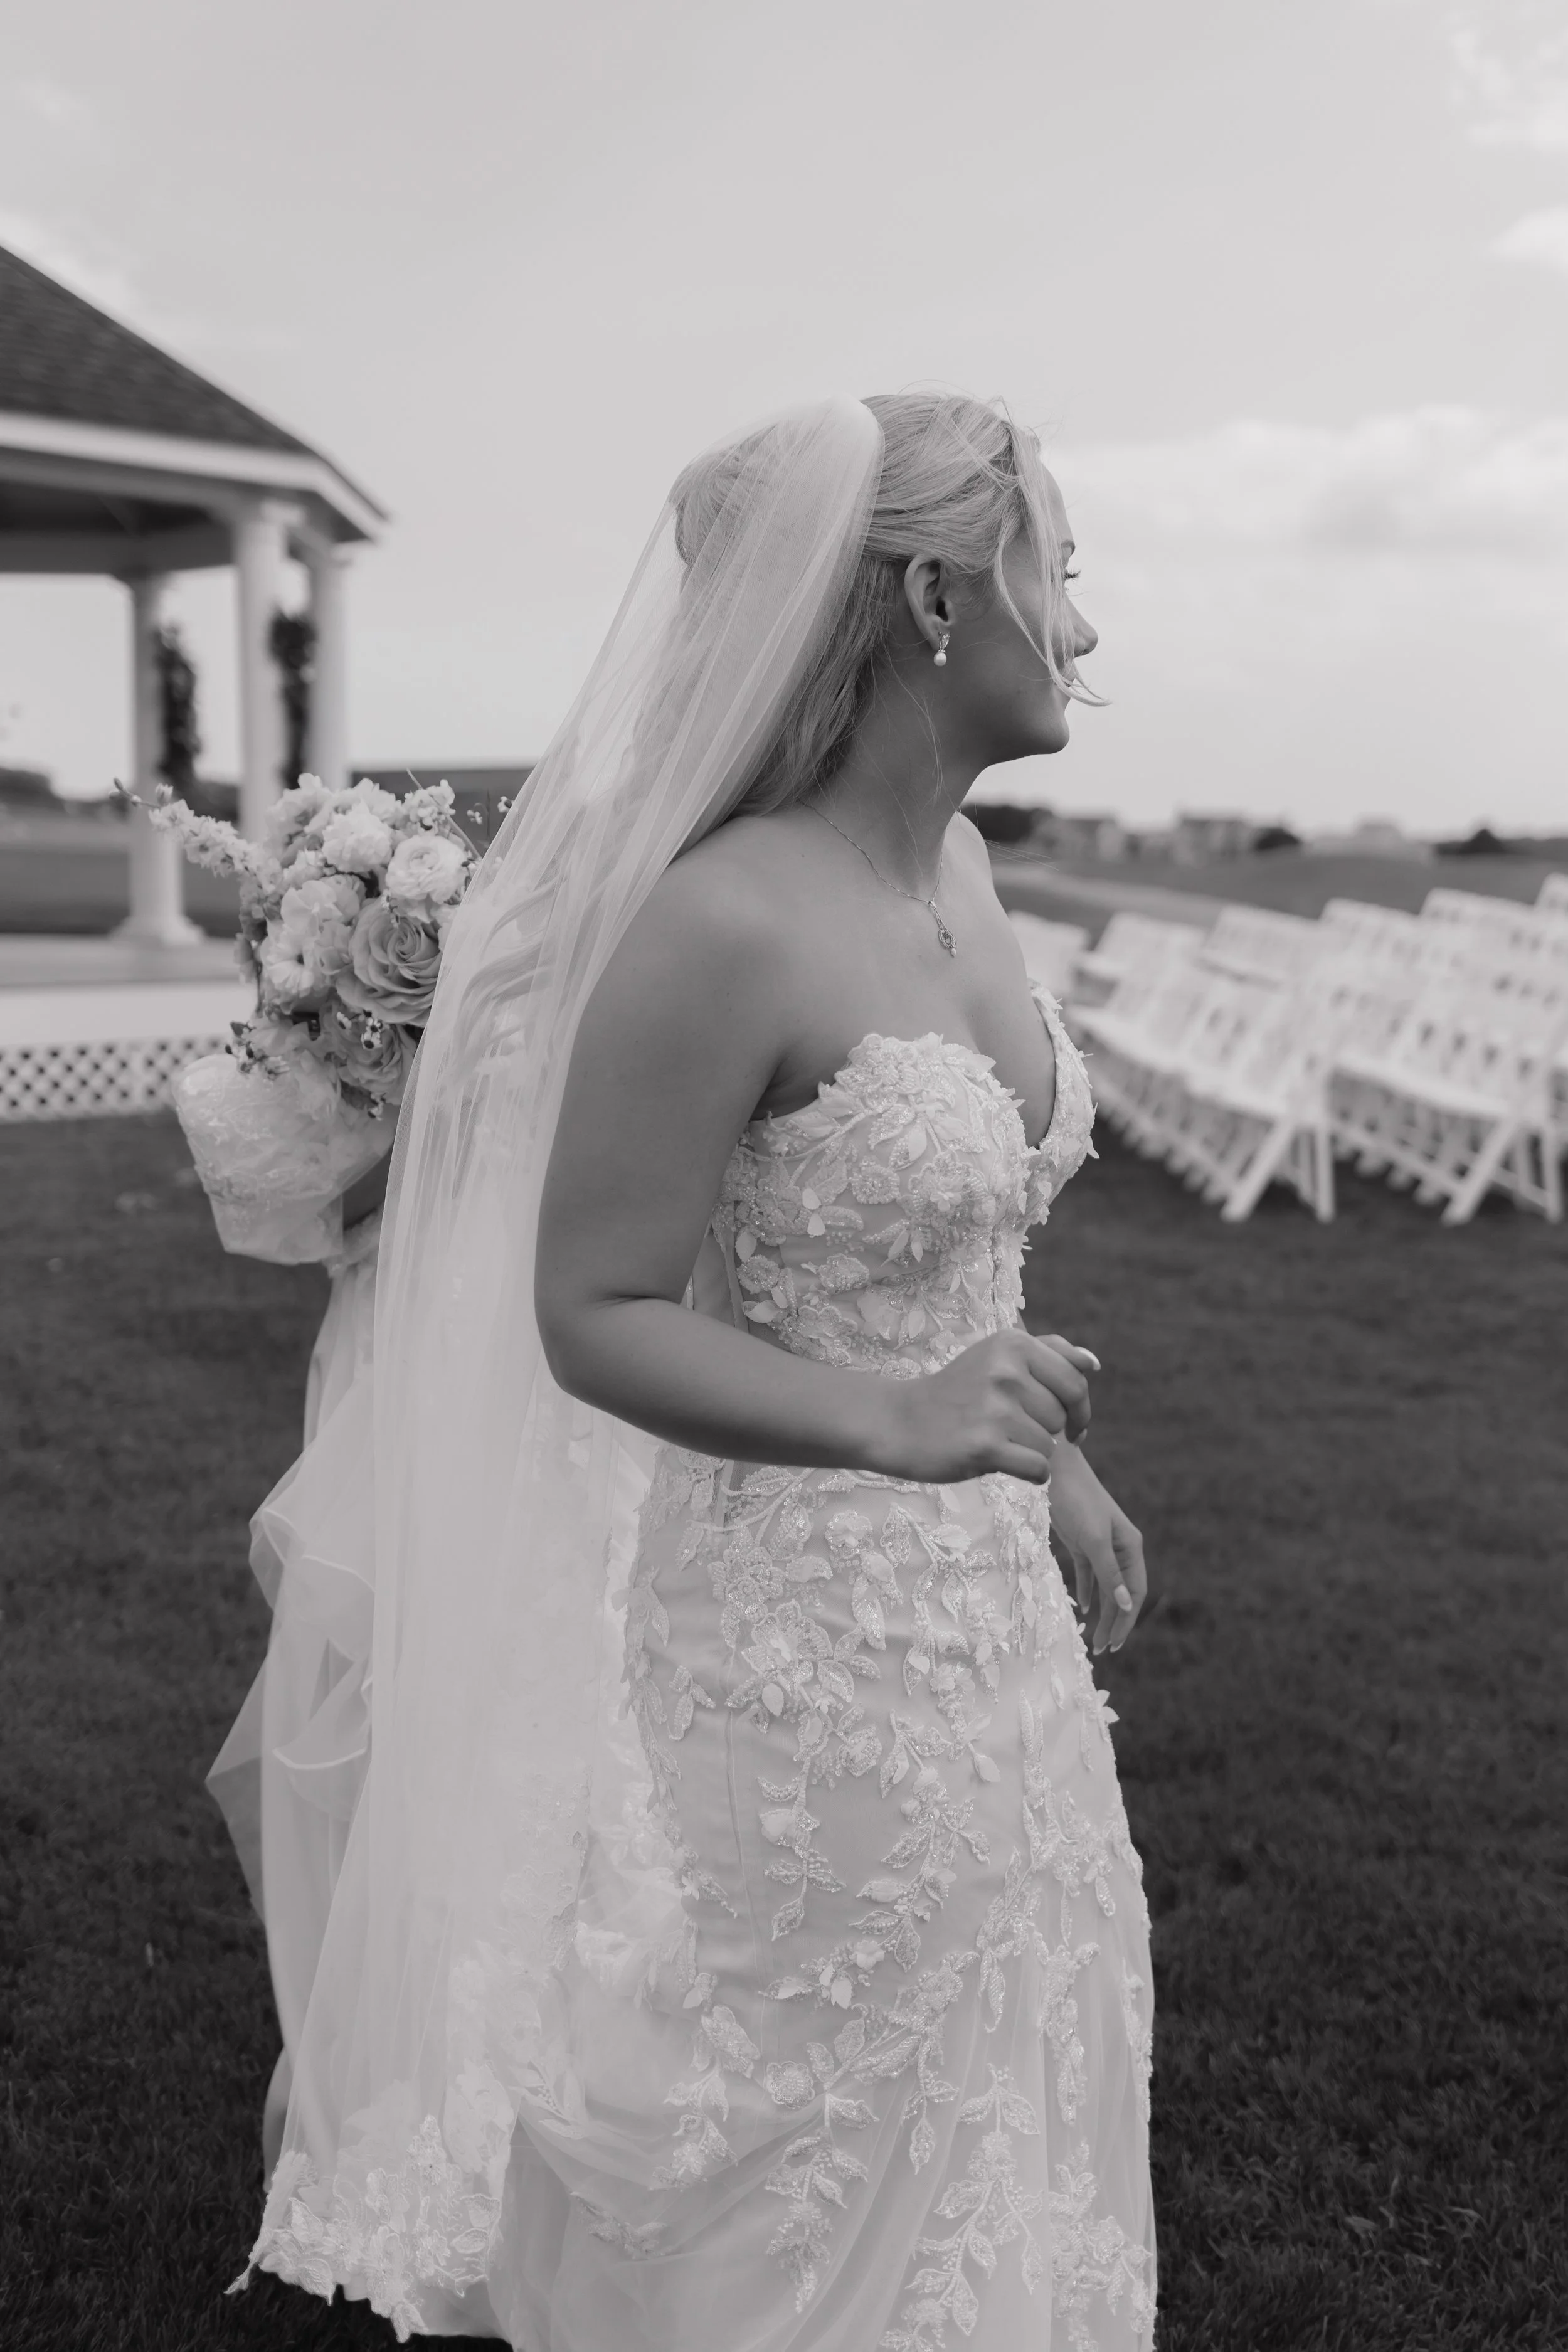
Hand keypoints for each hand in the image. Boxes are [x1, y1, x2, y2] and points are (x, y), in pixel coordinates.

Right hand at [872, 1329, 1096, 1484]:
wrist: (899, 1421)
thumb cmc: (957, 1391)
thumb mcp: (997, 1356)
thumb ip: (1049, 1353)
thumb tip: (1093, 1363)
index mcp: (1013, 1344)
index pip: (1076, 1382)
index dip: (1080, 1409)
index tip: (1071, 1424)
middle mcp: (1005, 1371)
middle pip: (1062, 1417)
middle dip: (1046, 1430)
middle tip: (1010, 1429)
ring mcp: (994, 1408)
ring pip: (1050, 1445)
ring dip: (1030, 1452)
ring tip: (997, 1441)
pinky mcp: (984, 1445)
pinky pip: (1038, 1469)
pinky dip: (1028, 1474)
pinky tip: (1001, 1462)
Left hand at [1047, 1442, 1146, 1653]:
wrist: (1053, 1469)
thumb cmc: (1076, 1500)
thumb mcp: (1093, 1538)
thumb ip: (1109, 1572)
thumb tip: (1125, 1605)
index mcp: (1130, 1547)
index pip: (1134, 1592)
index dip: (1126, 1620)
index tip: (1114, 1645)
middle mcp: (1120, 1548)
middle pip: (1121, 1593)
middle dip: (1115, 1622)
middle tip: (1103, 1650)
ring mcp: (1101, 1545)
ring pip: (1107, 1586)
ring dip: (1103, 1612)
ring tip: (1095, 1639)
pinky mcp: (1082, 1542)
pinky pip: (1090, 1573)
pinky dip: (1089, 1591)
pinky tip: (1085, 1608)